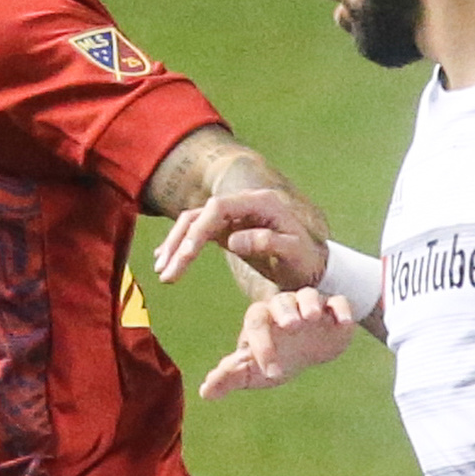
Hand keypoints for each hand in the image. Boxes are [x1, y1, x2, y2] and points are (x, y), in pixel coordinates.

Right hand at [152, 189, 327, 290]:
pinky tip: (166, 260)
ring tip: (163, 272)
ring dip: (176, 247)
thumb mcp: (294, 253)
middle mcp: (243, 204)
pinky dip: (181, 246)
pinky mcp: (227, 229)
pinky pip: (198, 232)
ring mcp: (233, 215)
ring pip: (194, 223)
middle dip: (181, 243)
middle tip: (167, 272)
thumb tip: (232, 240)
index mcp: (260, 203)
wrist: (312, 265)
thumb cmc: (306, 260)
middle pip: (200, 215)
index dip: (199, 229)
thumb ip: (268, 242)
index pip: (218, 208)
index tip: (187, 255)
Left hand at [200, 288, 362, 397]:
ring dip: (310, 304)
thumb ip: (230, 377)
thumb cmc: (273, 358)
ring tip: (314, 317)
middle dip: (285, 311)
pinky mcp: (334, 311)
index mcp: (261, 319)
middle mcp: (284, 307)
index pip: (256, 324)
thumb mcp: (253, 370)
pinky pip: (339, 302)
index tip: (272, 373)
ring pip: (308, 296)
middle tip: (291, 325)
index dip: (262, 345)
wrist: (308, 352)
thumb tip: (205, 392)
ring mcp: (309, 306)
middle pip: (281, 301)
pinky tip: (343, 323)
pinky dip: (341, 310)